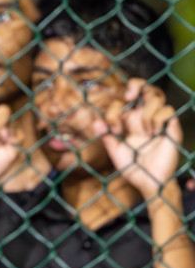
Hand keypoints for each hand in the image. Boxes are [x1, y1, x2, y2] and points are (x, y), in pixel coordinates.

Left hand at [97, 79, 181, 199]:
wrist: (150, 182)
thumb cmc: (133, 168)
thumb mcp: (116, 152)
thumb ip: (106, 137)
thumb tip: (96, 122)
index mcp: (129, 121)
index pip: (121, 102)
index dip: (114, 110)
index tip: (114, 129)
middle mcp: (144, 117)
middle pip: (145, 87)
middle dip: (136, 84)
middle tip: (129, 95)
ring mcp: (159, 120)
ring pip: (157, 95)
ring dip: (147, 110)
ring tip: (145, 130)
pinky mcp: (171, 126)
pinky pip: (168, 110)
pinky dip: (158, 118)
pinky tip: (154, 132)